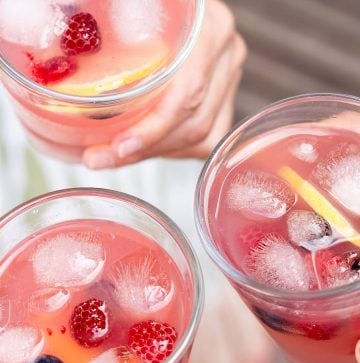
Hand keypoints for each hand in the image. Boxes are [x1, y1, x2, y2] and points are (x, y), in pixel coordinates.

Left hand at [83, 0, 246, 168]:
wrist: (176, 7)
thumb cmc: (148, 7)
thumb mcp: (134, 7)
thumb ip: (111, 24)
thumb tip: (64, 56)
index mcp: (209, 31)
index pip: (187, 93)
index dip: (154, 128)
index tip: (119, 147)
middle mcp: (224, 57)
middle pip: (193, 124)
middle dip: (145, 149)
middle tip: (101, 157)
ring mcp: (228, 80)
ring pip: (200, 138)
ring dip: (154, 152)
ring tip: (115, 154)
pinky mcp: (224, 100)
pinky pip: (204, 141)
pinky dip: (172, 150)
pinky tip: (147, 147)